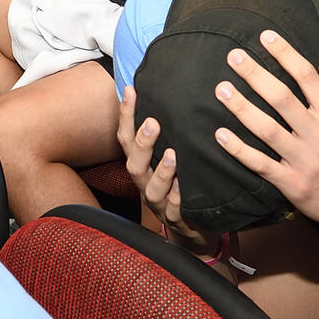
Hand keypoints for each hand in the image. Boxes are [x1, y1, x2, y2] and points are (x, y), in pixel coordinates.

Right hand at [117, 86, 215, 252]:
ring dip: (162, 172)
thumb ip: (167, 131)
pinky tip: (184, 188)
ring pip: (153, 189)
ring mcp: (160, 202)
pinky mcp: (177, 220)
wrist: (193, 228)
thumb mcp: (169, 156)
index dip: (126, 115)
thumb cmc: (179, 184)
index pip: (127, 138)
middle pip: (135, 163)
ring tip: (173, 155)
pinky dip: (178, 199)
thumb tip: (167, 91)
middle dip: (143, 143)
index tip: (130, 90)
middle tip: (153, 122)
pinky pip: (175, 212)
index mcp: (142, 164)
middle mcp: (145, 182)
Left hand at [213, 32, 318, 231]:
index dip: (286, 54)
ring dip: (241, 108)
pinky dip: (239, 150)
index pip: (308, 78)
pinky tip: (219, 134)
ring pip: (267, 130)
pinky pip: (260, 164)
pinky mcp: (291, 184)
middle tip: (232, 55)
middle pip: (282, 99)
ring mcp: (304, 161)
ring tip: (220, 88)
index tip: (265, 36)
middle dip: (255, 74)